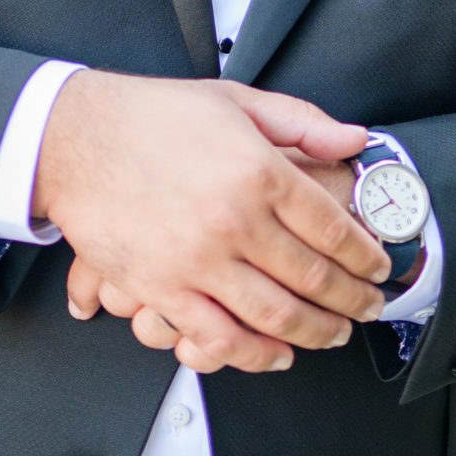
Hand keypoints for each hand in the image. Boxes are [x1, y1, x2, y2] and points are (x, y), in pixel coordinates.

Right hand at [40, 70, 390, 375]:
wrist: (75, 138)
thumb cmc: (152, 116)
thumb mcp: (235, 101)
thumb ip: (302, 122)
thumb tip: (355, 140)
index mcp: (259, 170)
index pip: (334, 228)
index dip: (366, 255)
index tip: (379, 267)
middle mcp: (234, 219)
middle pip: (314, 278)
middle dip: (352, 300)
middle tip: (368, 307)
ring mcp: (198, 260)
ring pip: (275, 316)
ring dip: (315, 332)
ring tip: (334, 333)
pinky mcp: (162, 289)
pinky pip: (218, 337)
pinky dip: (256, 354)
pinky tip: (276, 354)